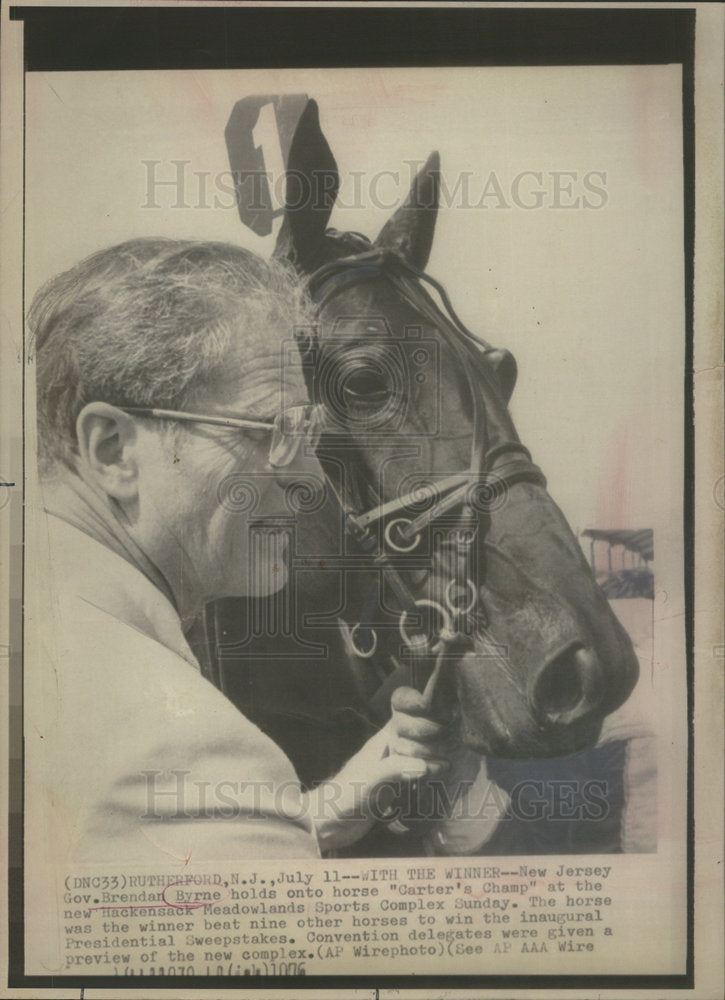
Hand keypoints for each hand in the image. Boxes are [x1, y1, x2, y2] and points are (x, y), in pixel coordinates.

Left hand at [303, 686, 449, 851]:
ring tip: (452, 768)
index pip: (408, 719)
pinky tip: (442, 783)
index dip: (425, 718)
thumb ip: (394, 769)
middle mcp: (390, 752)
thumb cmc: (343, 797)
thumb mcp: (368, 780)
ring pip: (420, 757)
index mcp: (382, 742)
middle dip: (436, 743)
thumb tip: (426, 765)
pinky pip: (416, 777)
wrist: (328, 823)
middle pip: (418, 738)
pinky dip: (429, 778)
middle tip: (453, 754)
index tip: (447, 724)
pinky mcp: (394, 788)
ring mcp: (393, 770)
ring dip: (434, 760)